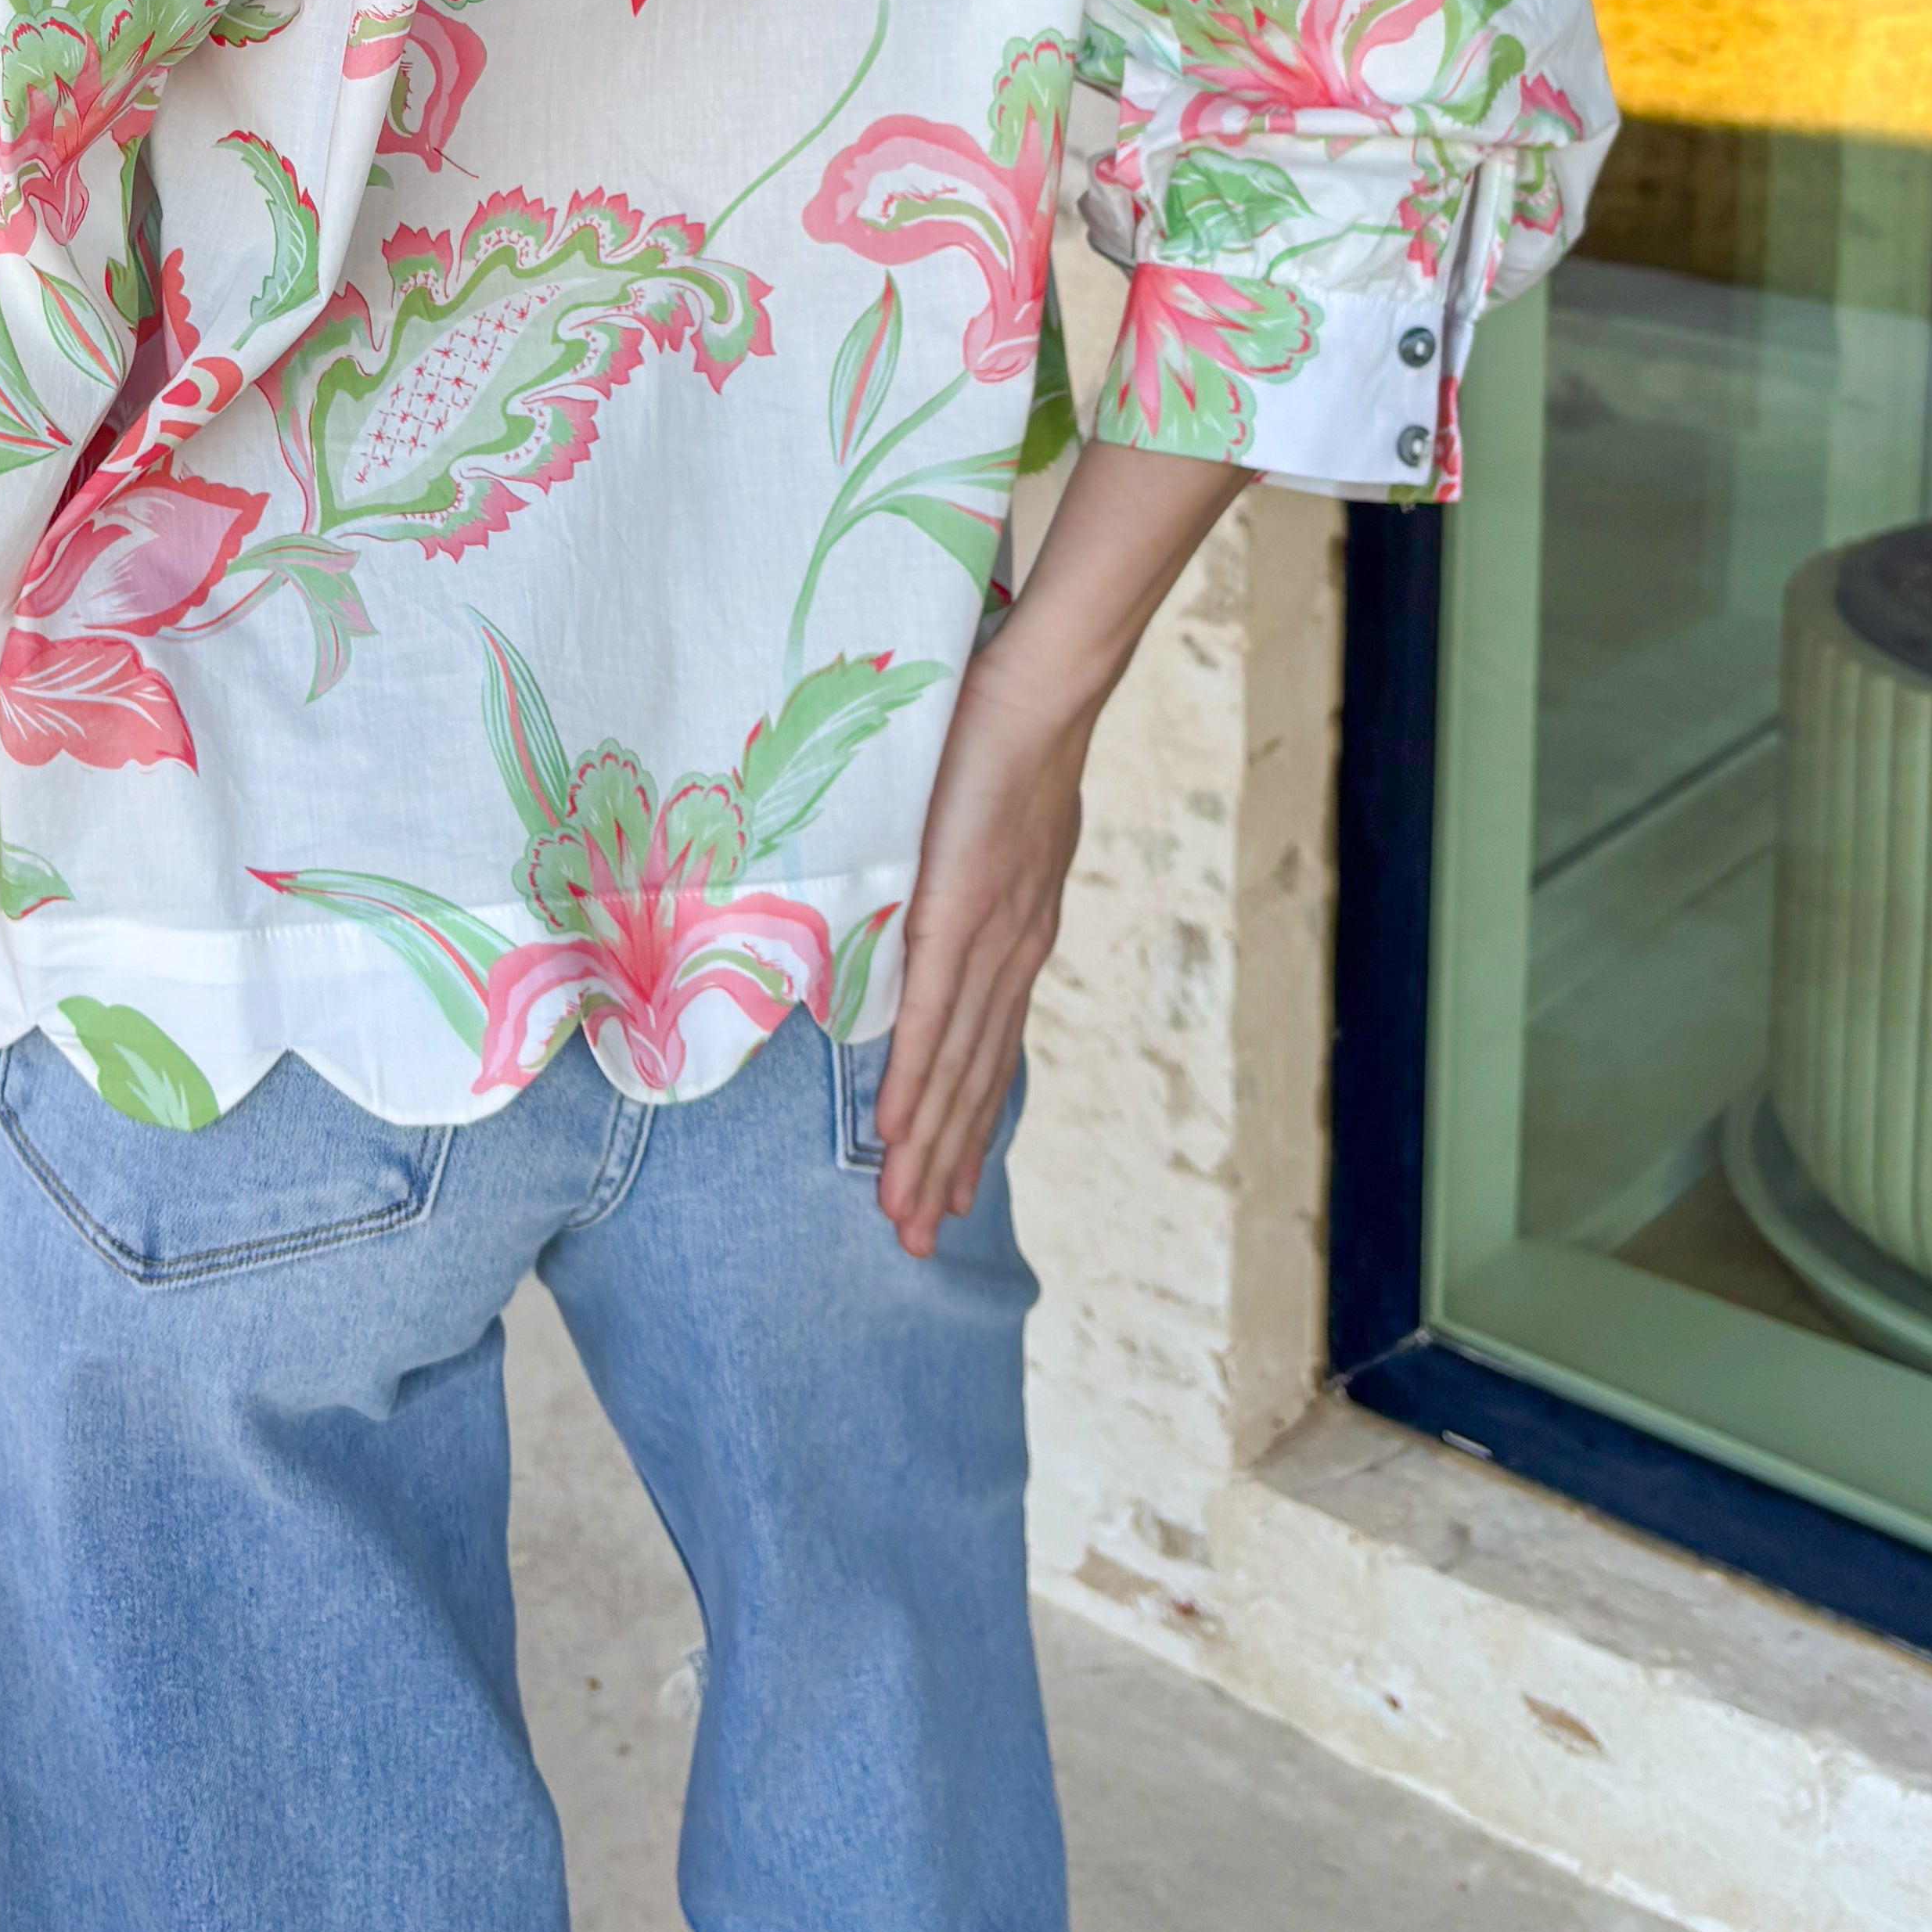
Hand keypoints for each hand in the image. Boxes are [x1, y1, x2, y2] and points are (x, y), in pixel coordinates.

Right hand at [869, 663, 1091, 1256]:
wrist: (1039, 688)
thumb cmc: (1000, 733)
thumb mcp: (990, 821)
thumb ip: (965, 868)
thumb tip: (942, 885)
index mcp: (1020, 935)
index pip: (989, 1050)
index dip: (965, 1123)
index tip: (948, 1188)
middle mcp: (1011, 953)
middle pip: (972, 1081)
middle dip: (944, 1168)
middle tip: (917, 1243)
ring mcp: (987, 938)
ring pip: (953, 1067)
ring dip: (926, 1149)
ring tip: (903, 1218)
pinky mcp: (956, 912)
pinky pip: (929, 1014)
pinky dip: (911, 1079)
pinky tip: (892, 1132)